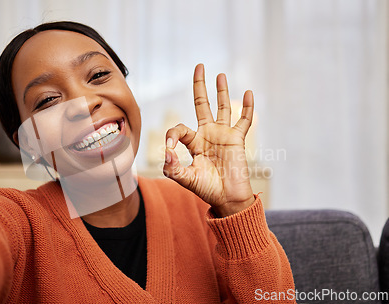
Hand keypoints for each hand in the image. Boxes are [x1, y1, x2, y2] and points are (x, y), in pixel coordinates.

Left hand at [163, 64, 254, 216]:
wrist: (227, 199)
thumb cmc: (206, 189)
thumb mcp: (185, 179)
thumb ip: (172, 167)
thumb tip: (166, 151)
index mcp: (193, 142)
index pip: (179, 128)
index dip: (171, 134)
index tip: (169, 146)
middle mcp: (207, 134)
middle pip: (202, 104)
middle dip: (200, 86)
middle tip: (199, 66)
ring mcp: (223, 135)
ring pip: (223, 108)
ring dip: (221, 91)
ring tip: (219, 74)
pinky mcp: (237, 139)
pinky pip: (244, 120)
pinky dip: (247, 107)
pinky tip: (248, 93)